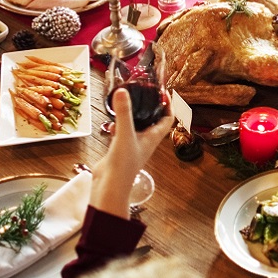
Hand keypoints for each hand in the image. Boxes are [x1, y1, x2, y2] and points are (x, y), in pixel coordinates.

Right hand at [90, 87, 173, 216]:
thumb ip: (124, 113)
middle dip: (150, 107)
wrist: (110, 187)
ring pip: (137, 126)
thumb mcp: (125, 134)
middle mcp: (145, 141)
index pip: (167, 119)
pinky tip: (110, 123)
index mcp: (153, 138)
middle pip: (153, 121)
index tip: (163, 92)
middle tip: (144, 93)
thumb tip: (122, 91)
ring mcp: (133, 145)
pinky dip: (118, 125)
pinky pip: (122, 133)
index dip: (168, 105)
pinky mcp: (120, 149)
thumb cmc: (123, 165)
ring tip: (127, 103)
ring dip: (133, 115)